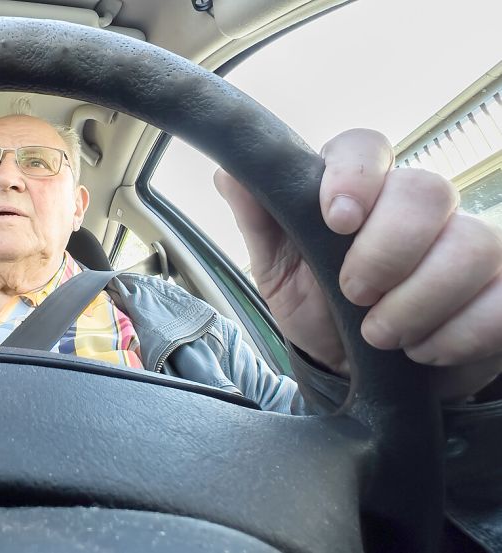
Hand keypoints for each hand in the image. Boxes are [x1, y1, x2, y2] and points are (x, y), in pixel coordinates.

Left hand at [216, 128, 501, 399]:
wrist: (355, 369)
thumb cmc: (317, 305)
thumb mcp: (277, 267)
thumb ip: (259, 218)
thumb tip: (229, 170)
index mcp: (358, 188)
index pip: (365, 146)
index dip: (355, 176)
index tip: (335, 219)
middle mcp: (418, 205)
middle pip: (427, 191)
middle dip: (387, 251)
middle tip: (354, 295)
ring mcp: (468, 243)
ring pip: (472, 245)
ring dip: (419, 301)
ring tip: (382, 334)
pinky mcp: (499, 289)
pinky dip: (462, 332)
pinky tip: (426, 349)